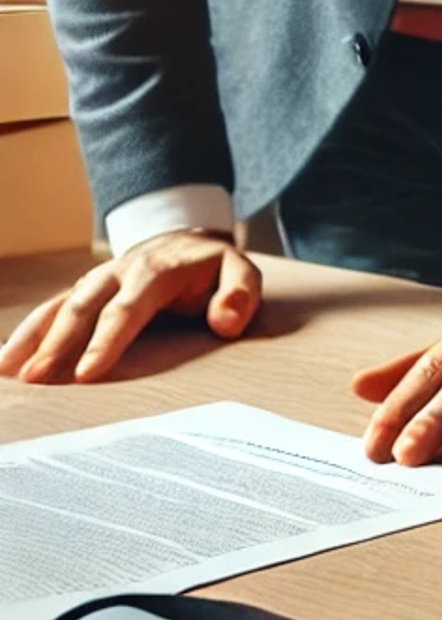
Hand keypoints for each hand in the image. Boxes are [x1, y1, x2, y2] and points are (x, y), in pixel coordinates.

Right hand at [0, 232, 260, 383]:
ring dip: (33, 337)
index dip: (107, 341)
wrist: (185, 240)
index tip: (88, 373)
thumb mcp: (240, 271)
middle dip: (58, 343)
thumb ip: (240, 293)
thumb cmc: (212, 268)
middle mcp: (118, 273)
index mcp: (156, 272)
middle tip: (36, 379)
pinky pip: (51, 309)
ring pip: (59, 306)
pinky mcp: (83, 290)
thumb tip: (226, 321)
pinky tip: (7, 359)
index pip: (128, 309)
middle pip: (84, 308)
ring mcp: (97, 280)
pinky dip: (27, 332)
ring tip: (10, 371)